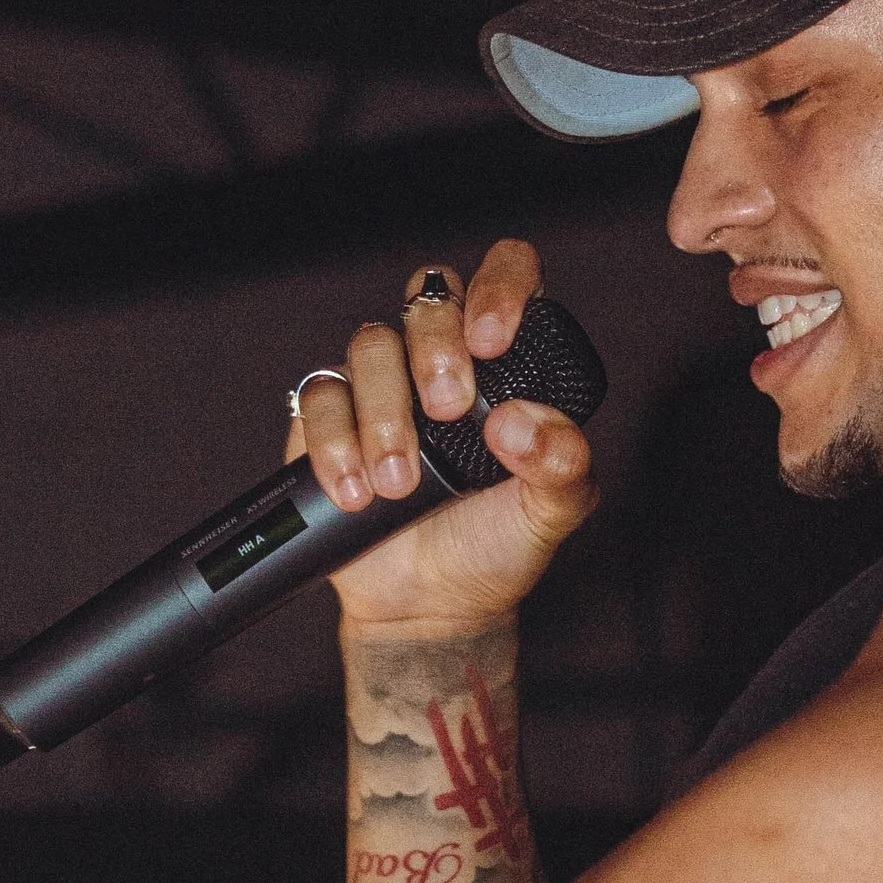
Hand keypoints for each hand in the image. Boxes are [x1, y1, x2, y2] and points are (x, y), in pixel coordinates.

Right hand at [289, 242, 595, 635]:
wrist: (429, 606)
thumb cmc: (495, 547)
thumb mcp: (550, 513)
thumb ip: (562, 464)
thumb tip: (520, 422)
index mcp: (509, 365)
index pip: (509, 275)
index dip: (500, 287)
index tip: (493, 341)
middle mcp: (444, 359)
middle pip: (429, 298)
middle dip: (436, 351)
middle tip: (449, 414)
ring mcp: (384, 383)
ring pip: (370, 343)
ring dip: (386, 413)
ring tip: (403, 483)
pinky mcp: (330, 417)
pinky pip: (320, 395)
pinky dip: (335, 443)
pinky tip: (358, 492)